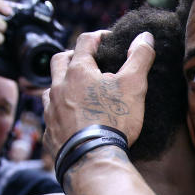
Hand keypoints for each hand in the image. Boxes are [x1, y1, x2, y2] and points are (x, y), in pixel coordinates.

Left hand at [41, 29, 154, 158]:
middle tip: (86, 61)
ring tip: (75, 91)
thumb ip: (139, 57)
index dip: (98, 37)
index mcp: (78, 71)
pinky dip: (59, 112)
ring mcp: (51, 110)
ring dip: (61, 85)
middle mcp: (59, 87)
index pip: (85, 42)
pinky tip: (69, 119)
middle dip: (72, 56)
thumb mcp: (133, 85)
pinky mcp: (49, 133)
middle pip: (59, 61)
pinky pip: (50, 117)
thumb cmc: (114, 120)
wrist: (93, 159)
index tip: (108, 40)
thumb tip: (145, 36)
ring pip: (50, 89)